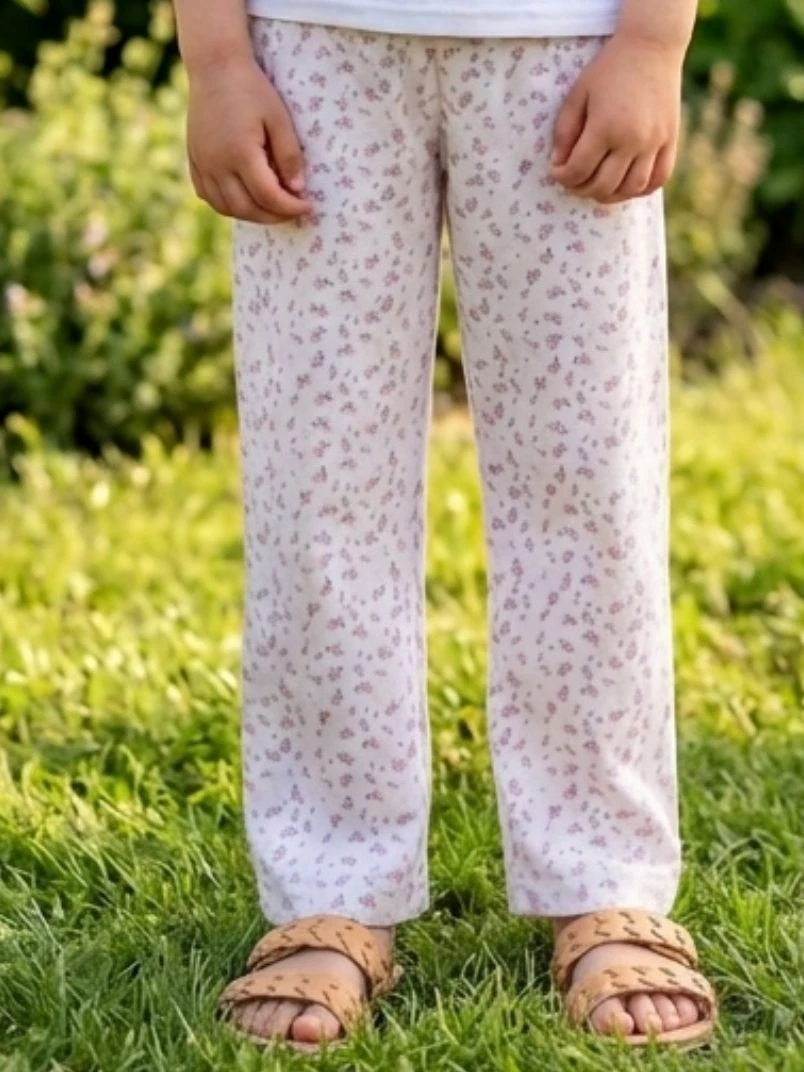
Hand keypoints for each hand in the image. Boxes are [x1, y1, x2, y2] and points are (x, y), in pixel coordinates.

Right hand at [186, 56, 312, 223]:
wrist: (215, 67)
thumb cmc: (252, 89)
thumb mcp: (279, 119)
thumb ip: (289, 156)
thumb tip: (297, 189)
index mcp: (240, 153)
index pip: (269, 196)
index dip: (291, 208)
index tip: (307, 207)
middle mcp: (217, 164)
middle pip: (247, 209)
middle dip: (273, 216)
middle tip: (292, 212)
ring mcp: (202, 164)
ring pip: (225, 208)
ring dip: (251, 215)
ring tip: (271, 208)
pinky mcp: (194, 161)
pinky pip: (208, 196)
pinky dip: (228, 206)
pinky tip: (244, 199)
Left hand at [550, 33, 683, 203]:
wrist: (651, 46)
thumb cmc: (609, 69)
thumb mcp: (578, 95)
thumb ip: (565, 132)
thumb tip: (559, 164)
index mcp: (605, 127)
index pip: (578, 171)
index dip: (562, 177)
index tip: (557, 171)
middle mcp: (632, 139)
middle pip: (603, 186)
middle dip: (581, 189)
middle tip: (574, 181)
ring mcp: (654, 142)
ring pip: (631, 189)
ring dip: (611, 195)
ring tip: (599, 186)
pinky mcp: (671, 140)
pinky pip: (659, 178)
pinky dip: (642, 188)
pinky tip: (627, 183)